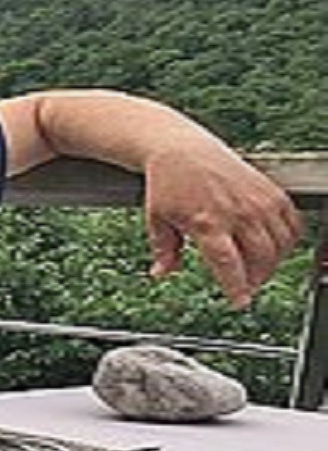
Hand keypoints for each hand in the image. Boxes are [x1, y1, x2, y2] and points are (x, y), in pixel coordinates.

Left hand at [144, 143, 301, 307]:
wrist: (181, 148)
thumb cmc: (168, 182)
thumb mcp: (157, 218)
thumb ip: (164, 250)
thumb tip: (161, 274)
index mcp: (206, 221)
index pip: (228, 264)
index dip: (237, 287)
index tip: (239, 302)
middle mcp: (236, 211)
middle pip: (260, 258)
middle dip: (256, 279)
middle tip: (246, 286)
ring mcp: (257, 200)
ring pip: (280, 244)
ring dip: (273, 263)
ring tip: (258, 270)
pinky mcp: (271, 190)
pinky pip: (292, 224)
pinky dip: (288, 241)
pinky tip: (275, 248)